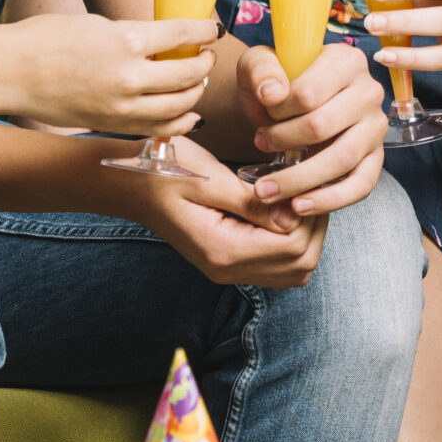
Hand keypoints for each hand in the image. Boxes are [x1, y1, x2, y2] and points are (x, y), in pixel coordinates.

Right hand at [0, 12, 215, 134]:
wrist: (12, 72)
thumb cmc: (47, 39)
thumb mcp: (99, 23)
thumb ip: (135, 35)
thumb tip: (164, 42)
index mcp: (127, 40)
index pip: (183, 34)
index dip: (205, 31)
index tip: (212, 29)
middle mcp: (130, 76)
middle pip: (188, 74)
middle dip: (204, 63)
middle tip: (206, 55)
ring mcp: (122, 106)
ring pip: (179, 106)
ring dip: (195, 92)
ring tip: (196, 81)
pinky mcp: (112, 124)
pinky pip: (157, 128)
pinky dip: (179, 122)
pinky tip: (188, 114)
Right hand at [119, 136, 329, 286]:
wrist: (128, 184)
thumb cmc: (164, 170)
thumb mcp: (209, 178)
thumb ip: (253, 202)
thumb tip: (294, 215)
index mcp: (222, 249)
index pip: (293, 247)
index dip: (308, 213)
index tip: (304, 178)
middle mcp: (227, 269)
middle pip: (301, 264)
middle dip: (313, 225)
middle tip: (306, 185)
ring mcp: (227, 269)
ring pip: (294, 270)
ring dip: (306, 235)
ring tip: (296, 196)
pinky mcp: (228, 262)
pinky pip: (277, 266)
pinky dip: (291, 243)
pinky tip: (283, 210)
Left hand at [235, 42, 387, 213]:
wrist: (284, 108)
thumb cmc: (275, 85)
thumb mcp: (257, 65)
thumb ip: (260, 70)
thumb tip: (273, 93)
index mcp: (345, 60)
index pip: (309, 93)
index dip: (278, 111)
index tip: (263, 114)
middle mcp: (369, 91)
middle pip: (323, 126)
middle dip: (283, 143)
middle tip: (259, 145)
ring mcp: (376, 127)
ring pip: (342, 159)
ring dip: (299, 179)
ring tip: (266, 190)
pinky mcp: (376, 158)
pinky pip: (360, 186)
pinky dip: (328, 200)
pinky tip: (299, 206)